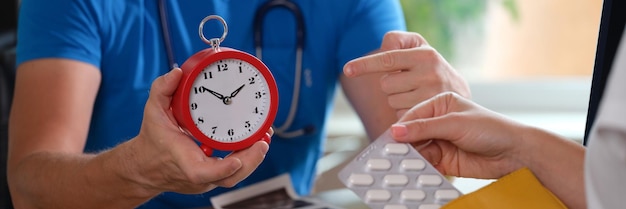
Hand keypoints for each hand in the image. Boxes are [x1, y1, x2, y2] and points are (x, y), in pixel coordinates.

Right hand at [130, 68, 268, 193]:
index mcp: (183, 161)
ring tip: (265, 139)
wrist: (147, 165)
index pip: (202, 173)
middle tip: (264, 142)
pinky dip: (248, 158)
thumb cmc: (154, 138)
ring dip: (254, 159)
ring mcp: (207, 179)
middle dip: (250, 161)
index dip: (222, 169)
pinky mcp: (214, 177)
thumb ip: (162, 90)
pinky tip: (258, 142)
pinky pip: (234, 172)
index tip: (236, 160)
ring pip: (235, 177)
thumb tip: (178, 73)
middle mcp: (198, 175)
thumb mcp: (153, 111)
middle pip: (229, 178)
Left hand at [344, 31, 470, 117]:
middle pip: (386, 84)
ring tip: (416, 95)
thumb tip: (384, 47)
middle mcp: (430, 74)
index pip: (388, 59)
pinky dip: (405, 114)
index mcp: (425, 55)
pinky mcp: (430, 117)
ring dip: (398, 100)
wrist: (460, 98)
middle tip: (408, 83)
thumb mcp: (419, 48)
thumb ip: (397, 42)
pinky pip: (400, 116)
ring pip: (392, 101)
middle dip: (392, 85)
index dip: (365, 64)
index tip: (347, 69)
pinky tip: (419, 108)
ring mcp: (431, 97)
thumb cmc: (431, 69)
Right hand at [389, 92, 526, 178]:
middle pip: (412, 134)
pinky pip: (425, 163)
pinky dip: (419, 168)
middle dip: (403, 145)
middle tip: (391, 154)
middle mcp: (438, 122)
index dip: (401, 127)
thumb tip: (396, 130)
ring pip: (417, 150)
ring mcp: (441, 141)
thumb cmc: (491, 129)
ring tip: (402, 165)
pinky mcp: (444, 160)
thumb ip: (424, 128)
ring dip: (410, 158)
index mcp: (440, 104)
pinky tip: (415, 171)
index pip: (413, 115)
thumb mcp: (454, 124)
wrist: (514, 153)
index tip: (389, 138)